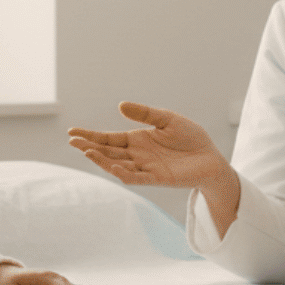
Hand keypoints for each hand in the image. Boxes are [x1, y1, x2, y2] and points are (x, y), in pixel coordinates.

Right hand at [69, 102, 229, 189]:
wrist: (211, 157)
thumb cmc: (191, 138)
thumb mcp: (167, 119)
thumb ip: (145, 114)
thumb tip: (120, 106)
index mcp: (137, 140)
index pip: (109, 138)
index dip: (91, 135)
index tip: (73, 132)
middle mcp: (137, 154)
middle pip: (108, 151)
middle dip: (90, 147)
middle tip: (73, 142)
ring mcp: (145, 167)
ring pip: (117, 165)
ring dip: (102, 160)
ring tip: (87, 152)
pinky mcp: (157, 178)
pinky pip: (137, 178)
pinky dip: (124, 173)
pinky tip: (113, 167)